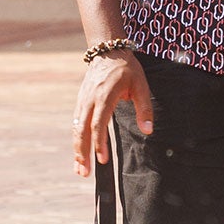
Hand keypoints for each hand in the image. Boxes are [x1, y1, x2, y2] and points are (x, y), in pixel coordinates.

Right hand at [72, 50, 152, 177]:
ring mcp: (82, 100)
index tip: (102, 160)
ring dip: (76, 149)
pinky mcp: (80, 102)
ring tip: (79, 169)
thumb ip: (145, 108)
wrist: (108, 51)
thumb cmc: (127, 69)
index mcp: (104, 96)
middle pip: (81, 130)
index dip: (99, 143)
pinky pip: (76, 123)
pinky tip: (79, 154)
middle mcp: (89, 100)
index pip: (98, 124)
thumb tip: (148, 130)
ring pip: (76, 128)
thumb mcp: (141, 85)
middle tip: (84, 173)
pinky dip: (76, 140)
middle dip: (82, 152)